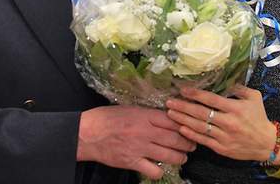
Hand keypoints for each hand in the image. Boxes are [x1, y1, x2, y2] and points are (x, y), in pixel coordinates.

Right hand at [77, 105, 196, 178]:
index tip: (190, 127)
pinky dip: (160, 171)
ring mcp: (139, 148)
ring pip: (170, 156)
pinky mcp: (132, 162)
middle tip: (192, 144)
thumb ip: (149, 114)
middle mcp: (145, 131)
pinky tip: (159, 167)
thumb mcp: (130, 109)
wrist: (87, 133)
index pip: (173, 120)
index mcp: (144, 115)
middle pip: (177, 138)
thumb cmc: (107, 118)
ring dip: (180, 157)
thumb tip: (168, 117)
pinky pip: (155, 171)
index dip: (185, 125)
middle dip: (188, 143)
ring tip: (181, 157)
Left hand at [165, 85, 279, 163]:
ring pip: (199, 127)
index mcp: (235, 108)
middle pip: (201, 113)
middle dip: (183, 106)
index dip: (195, 94)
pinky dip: (191, 134)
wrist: (266, 144)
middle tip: (169, 102)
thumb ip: (239, 88)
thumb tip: (225, 78)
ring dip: (182, 119)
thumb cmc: (259, 118)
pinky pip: (203, 140)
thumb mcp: (254, 98)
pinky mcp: (221, 148)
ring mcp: (224, 136)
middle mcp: (228, 122)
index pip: (211, 100)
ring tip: (170, 113)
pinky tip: (181, 128)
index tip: (183, 90)